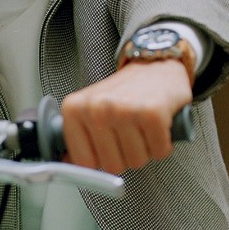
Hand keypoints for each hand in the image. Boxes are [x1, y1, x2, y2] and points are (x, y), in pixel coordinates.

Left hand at [60, 59, 192, 173]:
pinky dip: (162, 143)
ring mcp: (124, 110)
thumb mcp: (90, 109)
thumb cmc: (125, 91)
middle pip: (112, 166)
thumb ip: (77, 137)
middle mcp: (96, 108)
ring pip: (136, 161)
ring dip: (145, 149)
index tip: (108, 144)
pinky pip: (159, 151)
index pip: (84, 163)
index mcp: (74, 109)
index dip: (101, 160)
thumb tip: (66, 163)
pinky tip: (157, 125)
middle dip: (126, 155)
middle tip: (130, 131)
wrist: (156, 63)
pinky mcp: (152, 113)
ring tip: (142, 126)